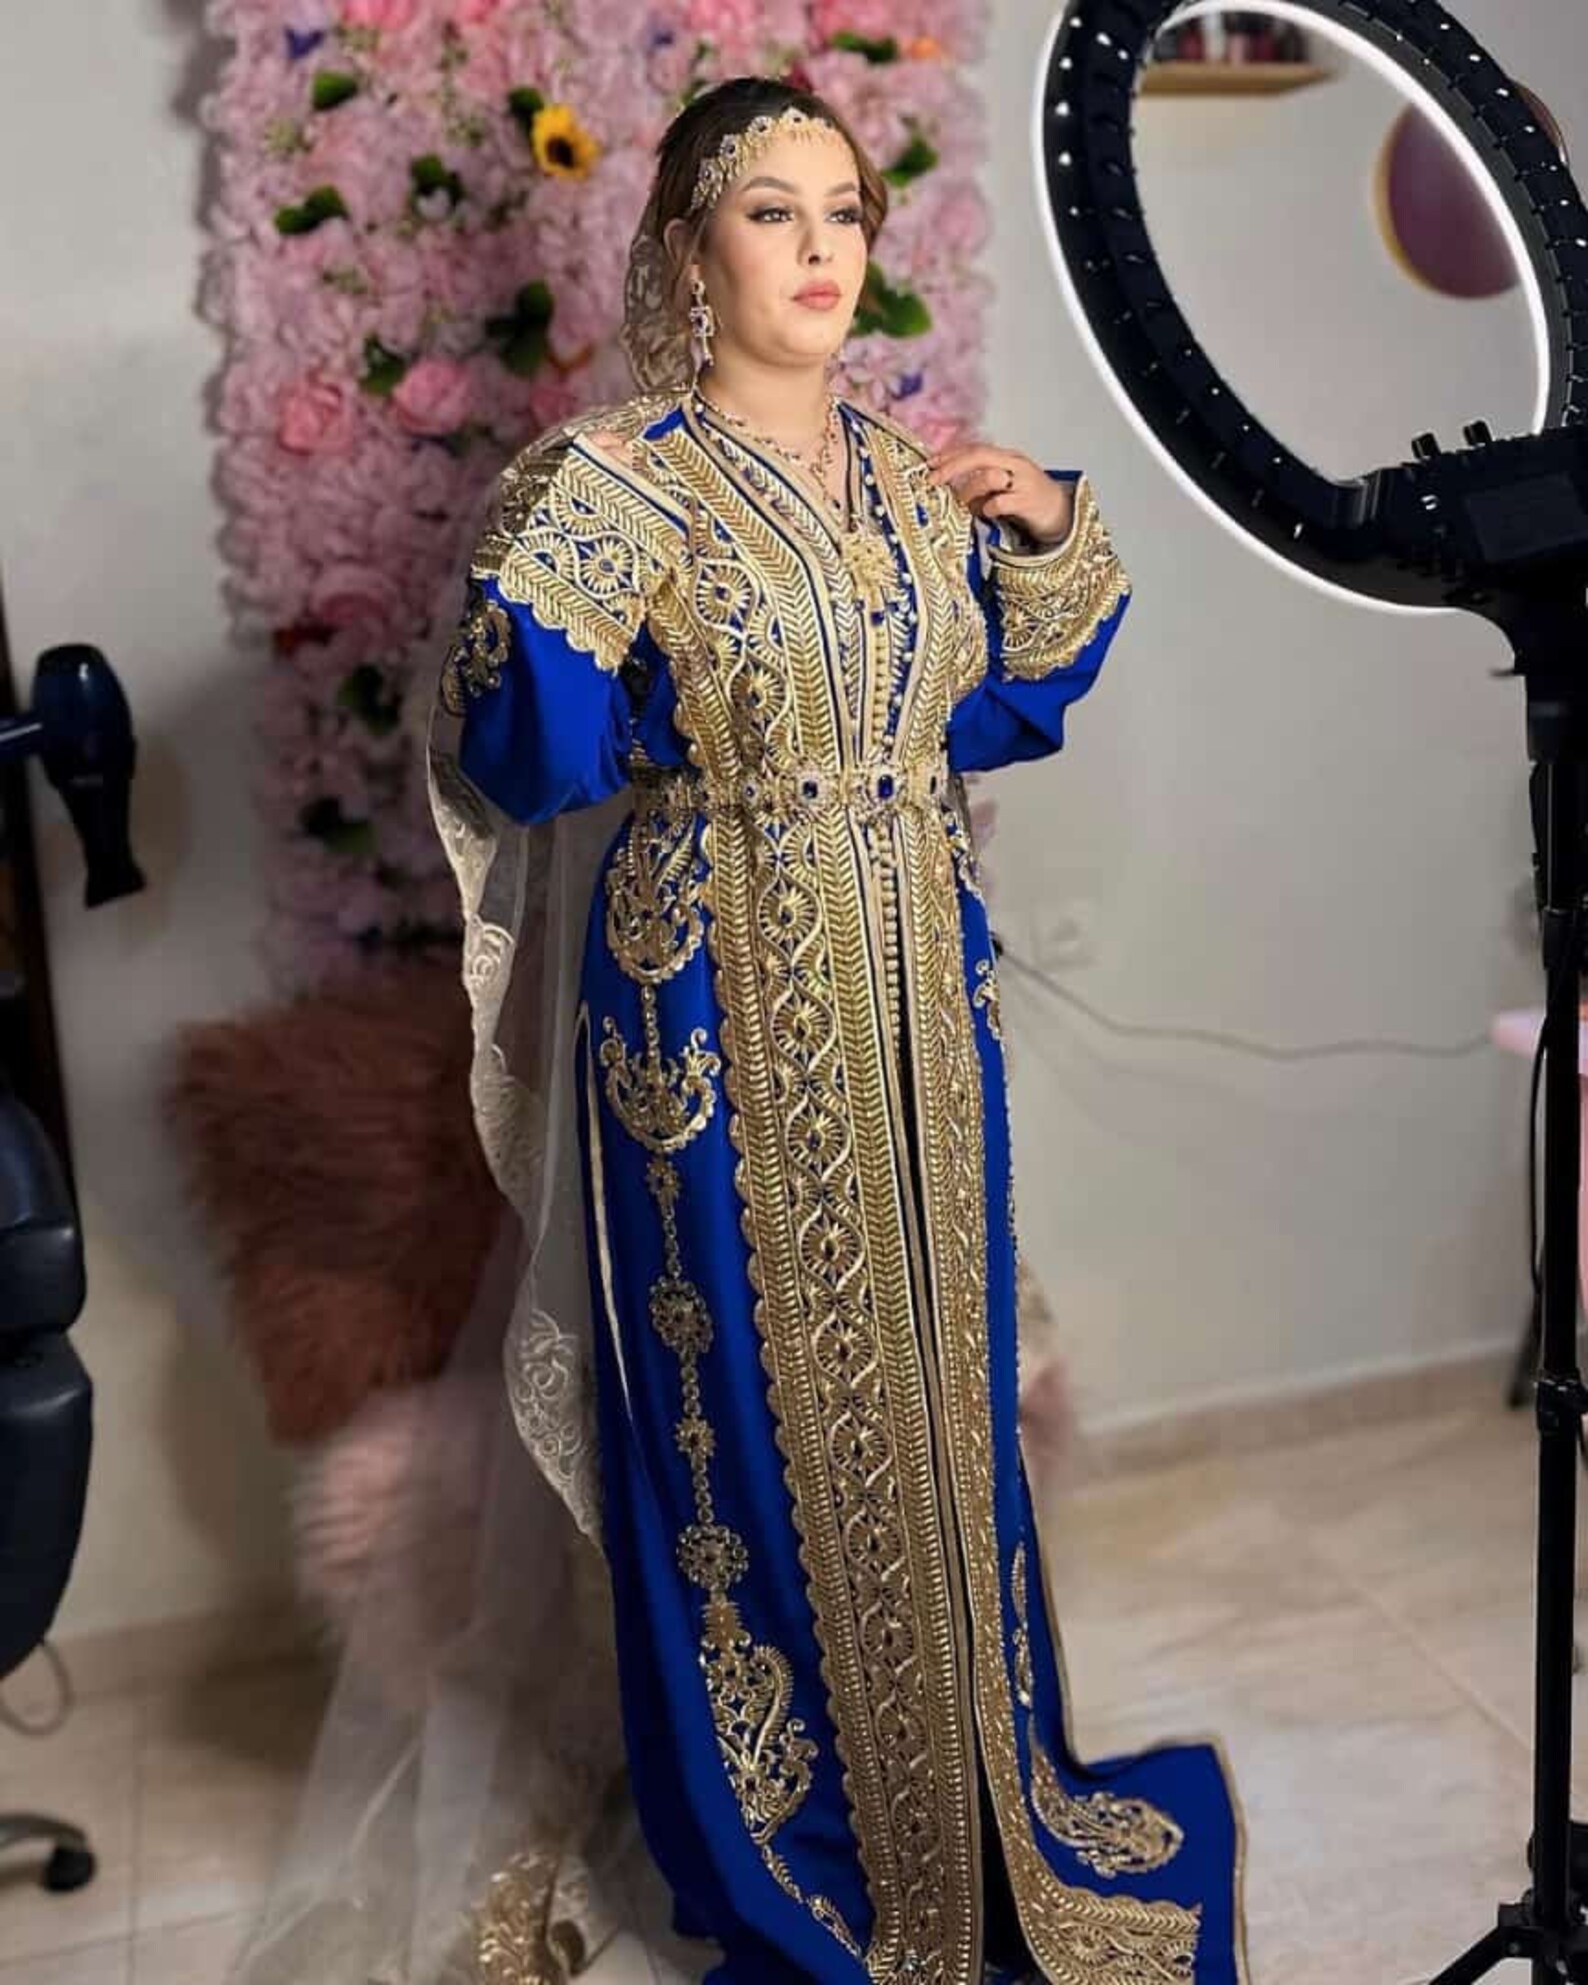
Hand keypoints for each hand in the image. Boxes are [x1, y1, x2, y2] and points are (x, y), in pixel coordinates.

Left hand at [925, 441, 1075, 545]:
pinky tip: (986, 513)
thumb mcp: (1002, 485)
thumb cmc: (1027, 498)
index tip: (929, 463)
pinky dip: (989, 507)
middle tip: (934, 479)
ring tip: (964, 504)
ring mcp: (1023, 481)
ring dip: (970, 490)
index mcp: (1006, 457)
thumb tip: (948, 487)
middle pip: (979, 455)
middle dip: (953, 466)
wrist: (1060, 512)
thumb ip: (978, 483)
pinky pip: (1002, 501)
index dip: (950, 454)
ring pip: (989, 476)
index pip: (974, 448)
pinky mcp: (1030, 501)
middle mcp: (1014, 464)